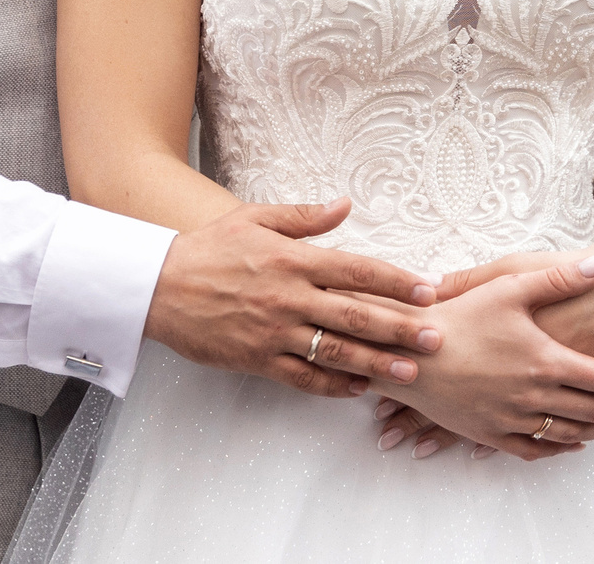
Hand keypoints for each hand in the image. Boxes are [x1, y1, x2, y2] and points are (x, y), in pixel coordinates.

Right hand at [146, 198, 443, 399]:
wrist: (156, 285)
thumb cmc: (208, 248)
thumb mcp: (255, 218)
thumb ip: (305, 216)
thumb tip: (345, 204)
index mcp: (293, 259)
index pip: (357, 270)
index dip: (397, 280)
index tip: (429, 289)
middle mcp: (289, 297)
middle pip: (355, 314)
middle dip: (400, 328)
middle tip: (437, 337)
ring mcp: (273, 332)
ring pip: (335, 351)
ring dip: (376, 363)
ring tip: (411, 373)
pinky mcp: (256, 359)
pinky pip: (303, 377)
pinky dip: (332, 386)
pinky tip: (358, 389)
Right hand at [391, 254, 593, 461]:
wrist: (409, 352)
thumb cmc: (459, 316)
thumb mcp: (511, 284)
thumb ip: (560, 277)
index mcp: (544, 362)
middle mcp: (534, 396)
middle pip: (593, 410)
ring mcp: (511, 419)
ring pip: (568, 434)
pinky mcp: (488, 433)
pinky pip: (533, 450)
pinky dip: (558, 450)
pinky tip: (571, 445)